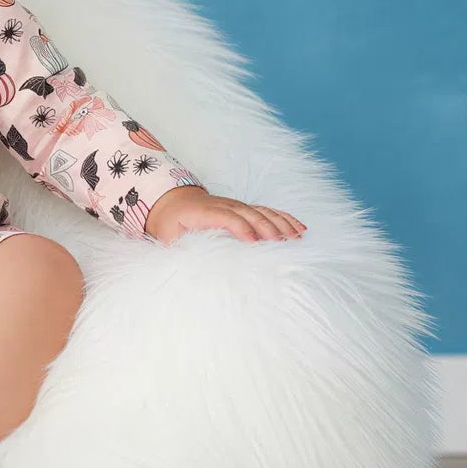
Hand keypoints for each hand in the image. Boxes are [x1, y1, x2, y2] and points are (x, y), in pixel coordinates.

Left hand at [144, 185, 306, 245]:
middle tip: (283, 244)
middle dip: (267, 228)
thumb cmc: (169, 223)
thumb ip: (176, 248)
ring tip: (297, 239)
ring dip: (280, 224)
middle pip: (249, 214)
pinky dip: (284, 219)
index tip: (254, 242)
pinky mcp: (244, 209)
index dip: (241, 228)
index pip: (226, 217)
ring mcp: (236, 205)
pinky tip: (299, 229)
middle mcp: (223, 206)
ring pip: (262, 212)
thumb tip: (185, 266)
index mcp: (203, 212)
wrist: (171, 201)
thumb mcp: (166, 236)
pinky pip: (267, 211)